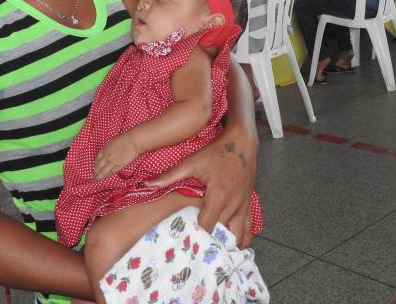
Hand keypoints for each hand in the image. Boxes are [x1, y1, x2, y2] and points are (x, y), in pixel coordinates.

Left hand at [94, 133, 138, 179]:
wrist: (132, 141)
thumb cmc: (124, 139)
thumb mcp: (112, 141)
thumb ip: (107, 148)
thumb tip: (105, 152)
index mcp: (105, 149)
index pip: (97, 158)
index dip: (95, 164)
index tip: (94, 167)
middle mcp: (107, 156)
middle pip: (99, 165)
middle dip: (95, 171)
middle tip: (93, 176)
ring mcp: (113, 161)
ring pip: (104, 170)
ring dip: (99, 176)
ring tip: (96, 179)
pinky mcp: (119, 165)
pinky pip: (111, 171)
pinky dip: (107, 175)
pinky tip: (104, 177)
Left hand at [146, 130, 257, 247]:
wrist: (242, 142)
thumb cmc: (216, 152)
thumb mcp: (192, 162)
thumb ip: (170, 175)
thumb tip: (147, 184)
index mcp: (218, 195)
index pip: (207, 225)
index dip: (196, 234)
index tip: (186, 241)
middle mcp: (233, 203)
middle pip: (221, 233)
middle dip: (209, 242)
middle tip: (195, 251)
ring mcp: (243, 205)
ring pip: (237, 234)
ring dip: (226, 243)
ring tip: (214, 252)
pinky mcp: (249, 204)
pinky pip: (249, 228)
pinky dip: (242, 239)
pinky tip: (234, 246)